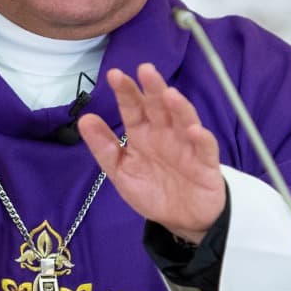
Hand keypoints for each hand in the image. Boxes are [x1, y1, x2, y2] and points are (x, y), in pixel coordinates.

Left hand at [78, 63, 225, 243]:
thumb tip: (85, 119)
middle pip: (159, 107)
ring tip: (169, 94)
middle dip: (153, 88)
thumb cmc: (152, 190)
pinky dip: (201, 138)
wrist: (181, 220)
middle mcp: (165, 134)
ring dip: (178, 107)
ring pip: (184, 120)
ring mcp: (186, 146)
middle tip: (146, 70)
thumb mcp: (121, 172)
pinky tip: (193, 131)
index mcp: (142, 133)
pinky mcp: (205, 163)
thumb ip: (104, 147)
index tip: (115, 75)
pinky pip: (205, 148)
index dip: (125, 92)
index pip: (133, 108)